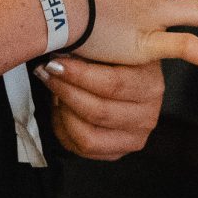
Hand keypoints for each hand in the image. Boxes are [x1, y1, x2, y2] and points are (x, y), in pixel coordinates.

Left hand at [37, 55, 162, 159]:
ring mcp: (133, 138)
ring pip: (87, 137)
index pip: (111, 85)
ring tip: (55, 91)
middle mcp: (147, 117)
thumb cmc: (119, 58)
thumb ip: (93, 47)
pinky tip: (60, 108)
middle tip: (47, 73)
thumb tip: (59, 54)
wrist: (133, 75)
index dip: (78, 76)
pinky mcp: (117, 152)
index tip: (55, 64)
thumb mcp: (114, 45)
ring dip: (63, 113)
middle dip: (65, 92)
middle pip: (97, 112)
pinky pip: (81, 148)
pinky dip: (64, 128)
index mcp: (150, 86)